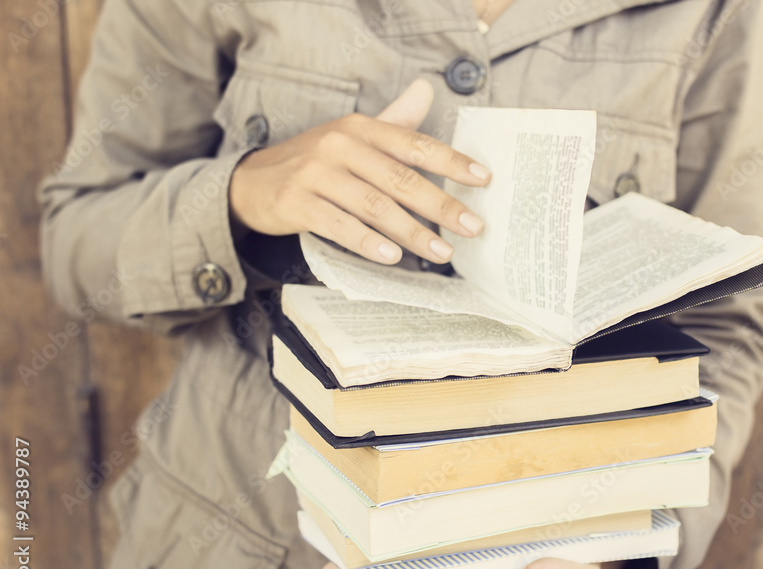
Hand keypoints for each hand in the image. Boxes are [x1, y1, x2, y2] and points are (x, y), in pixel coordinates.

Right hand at [229, 79, 490, 264]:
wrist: (252, 181)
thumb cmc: (316, 161)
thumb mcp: (353, 135)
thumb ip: (394, 119)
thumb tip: (427, 89)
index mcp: (361, 128)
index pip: (414, 144)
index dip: (451, 161)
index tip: (483, 179)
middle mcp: (341, 146)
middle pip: (400, 178)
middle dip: (441, 205)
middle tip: (472, 227)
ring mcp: (317, 174)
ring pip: (375, 206)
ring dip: (412, 232)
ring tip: (442, 252)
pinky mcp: (298, 203)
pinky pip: (340, 225)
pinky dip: (367, 242)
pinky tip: (392, 257)